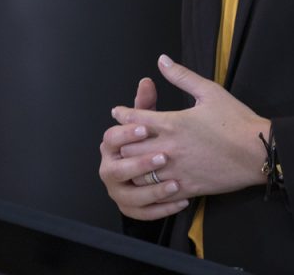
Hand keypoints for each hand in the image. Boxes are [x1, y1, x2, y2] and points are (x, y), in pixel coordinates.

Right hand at [99, 75, 189, 220]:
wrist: (173, 163)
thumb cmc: (161, 138)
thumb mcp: (156, 119)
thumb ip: (147, 102)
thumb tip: (147, 80)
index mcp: (112, 145)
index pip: (111, 138)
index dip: (126, 133)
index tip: (146, 127)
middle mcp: (111, 169)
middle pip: (115, 169)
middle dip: (140, 163)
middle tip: (164, 156)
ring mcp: (120, 191)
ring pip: (128, 196)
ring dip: (151, 190)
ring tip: (174, 183)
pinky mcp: (133, 208)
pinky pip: (142, 213)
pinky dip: (160, 209)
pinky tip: (182, 200)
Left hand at [113, 55, 270, 199]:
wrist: (258, 152)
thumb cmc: (236, 120)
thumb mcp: (210, 91)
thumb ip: (182, 76)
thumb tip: (163, 60)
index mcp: (172, 123)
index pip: (134, 119)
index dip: (122, 114)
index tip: (118, 112)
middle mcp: (169, 148)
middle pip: (128, 148)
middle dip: (122, 141)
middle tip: (121, 138)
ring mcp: (176, 170)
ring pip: (138, 173)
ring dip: (133, 165)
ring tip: (133, 160)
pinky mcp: (186, 187)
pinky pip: (157, 192)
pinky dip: (150, 186)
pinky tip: (151, 181)